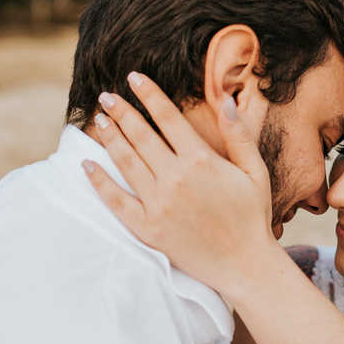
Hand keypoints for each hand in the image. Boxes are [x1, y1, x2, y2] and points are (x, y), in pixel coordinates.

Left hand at [83, 73, 282, 295]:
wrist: (245, 265)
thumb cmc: (253, 217)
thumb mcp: (255, 171)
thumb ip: (239, 135)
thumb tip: (225, 101)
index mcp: (201, 160)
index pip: (168, 117)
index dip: (149, 94)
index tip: (134, 78)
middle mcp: (176, 178)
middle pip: (141, 135)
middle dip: (121, 111)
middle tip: (106, 96)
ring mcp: (159, 204)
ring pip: (126, 162)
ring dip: (110, 138)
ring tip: (99, 120)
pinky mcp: (148, 229)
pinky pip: (116, 201)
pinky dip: (100, 181)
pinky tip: (88, 165)